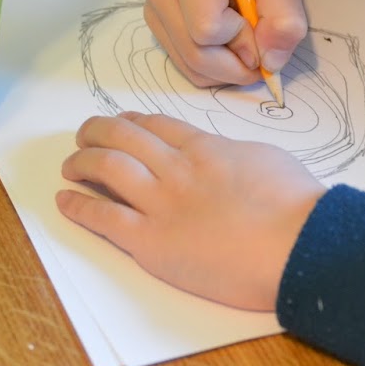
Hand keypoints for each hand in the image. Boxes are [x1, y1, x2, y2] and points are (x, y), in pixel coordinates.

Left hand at [56, 111, 324, 310]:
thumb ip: (237, 156)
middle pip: (124, 138)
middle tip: (84, 136)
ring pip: (107, 168)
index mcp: (206, 149)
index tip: (120, 123)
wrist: (299, 243)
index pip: (156, 126)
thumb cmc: (297, 205)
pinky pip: (104, 219)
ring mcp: (161, 204)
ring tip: (70, 164)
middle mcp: (176, 169)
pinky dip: (78, 207)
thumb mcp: (268, 160)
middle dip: (97, 132)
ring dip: (82, 162)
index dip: (131, 122)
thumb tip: (228, 160)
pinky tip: (65, 201)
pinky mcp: (152, 242)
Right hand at [140, 0, 307, 87]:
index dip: (243, 38)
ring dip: (229, 68)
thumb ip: (285, 16)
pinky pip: (187, 67)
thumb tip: (271, 62)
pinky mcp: (157, 27)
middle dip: (238, 62)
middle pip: (196, 55)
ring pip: (191, 67)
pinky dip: (216, 69)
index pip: (208, 28)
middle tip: (263, 47)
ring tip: (247, 41)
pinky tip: (231, 45)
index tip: (260, 20)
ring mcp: (153, 8)